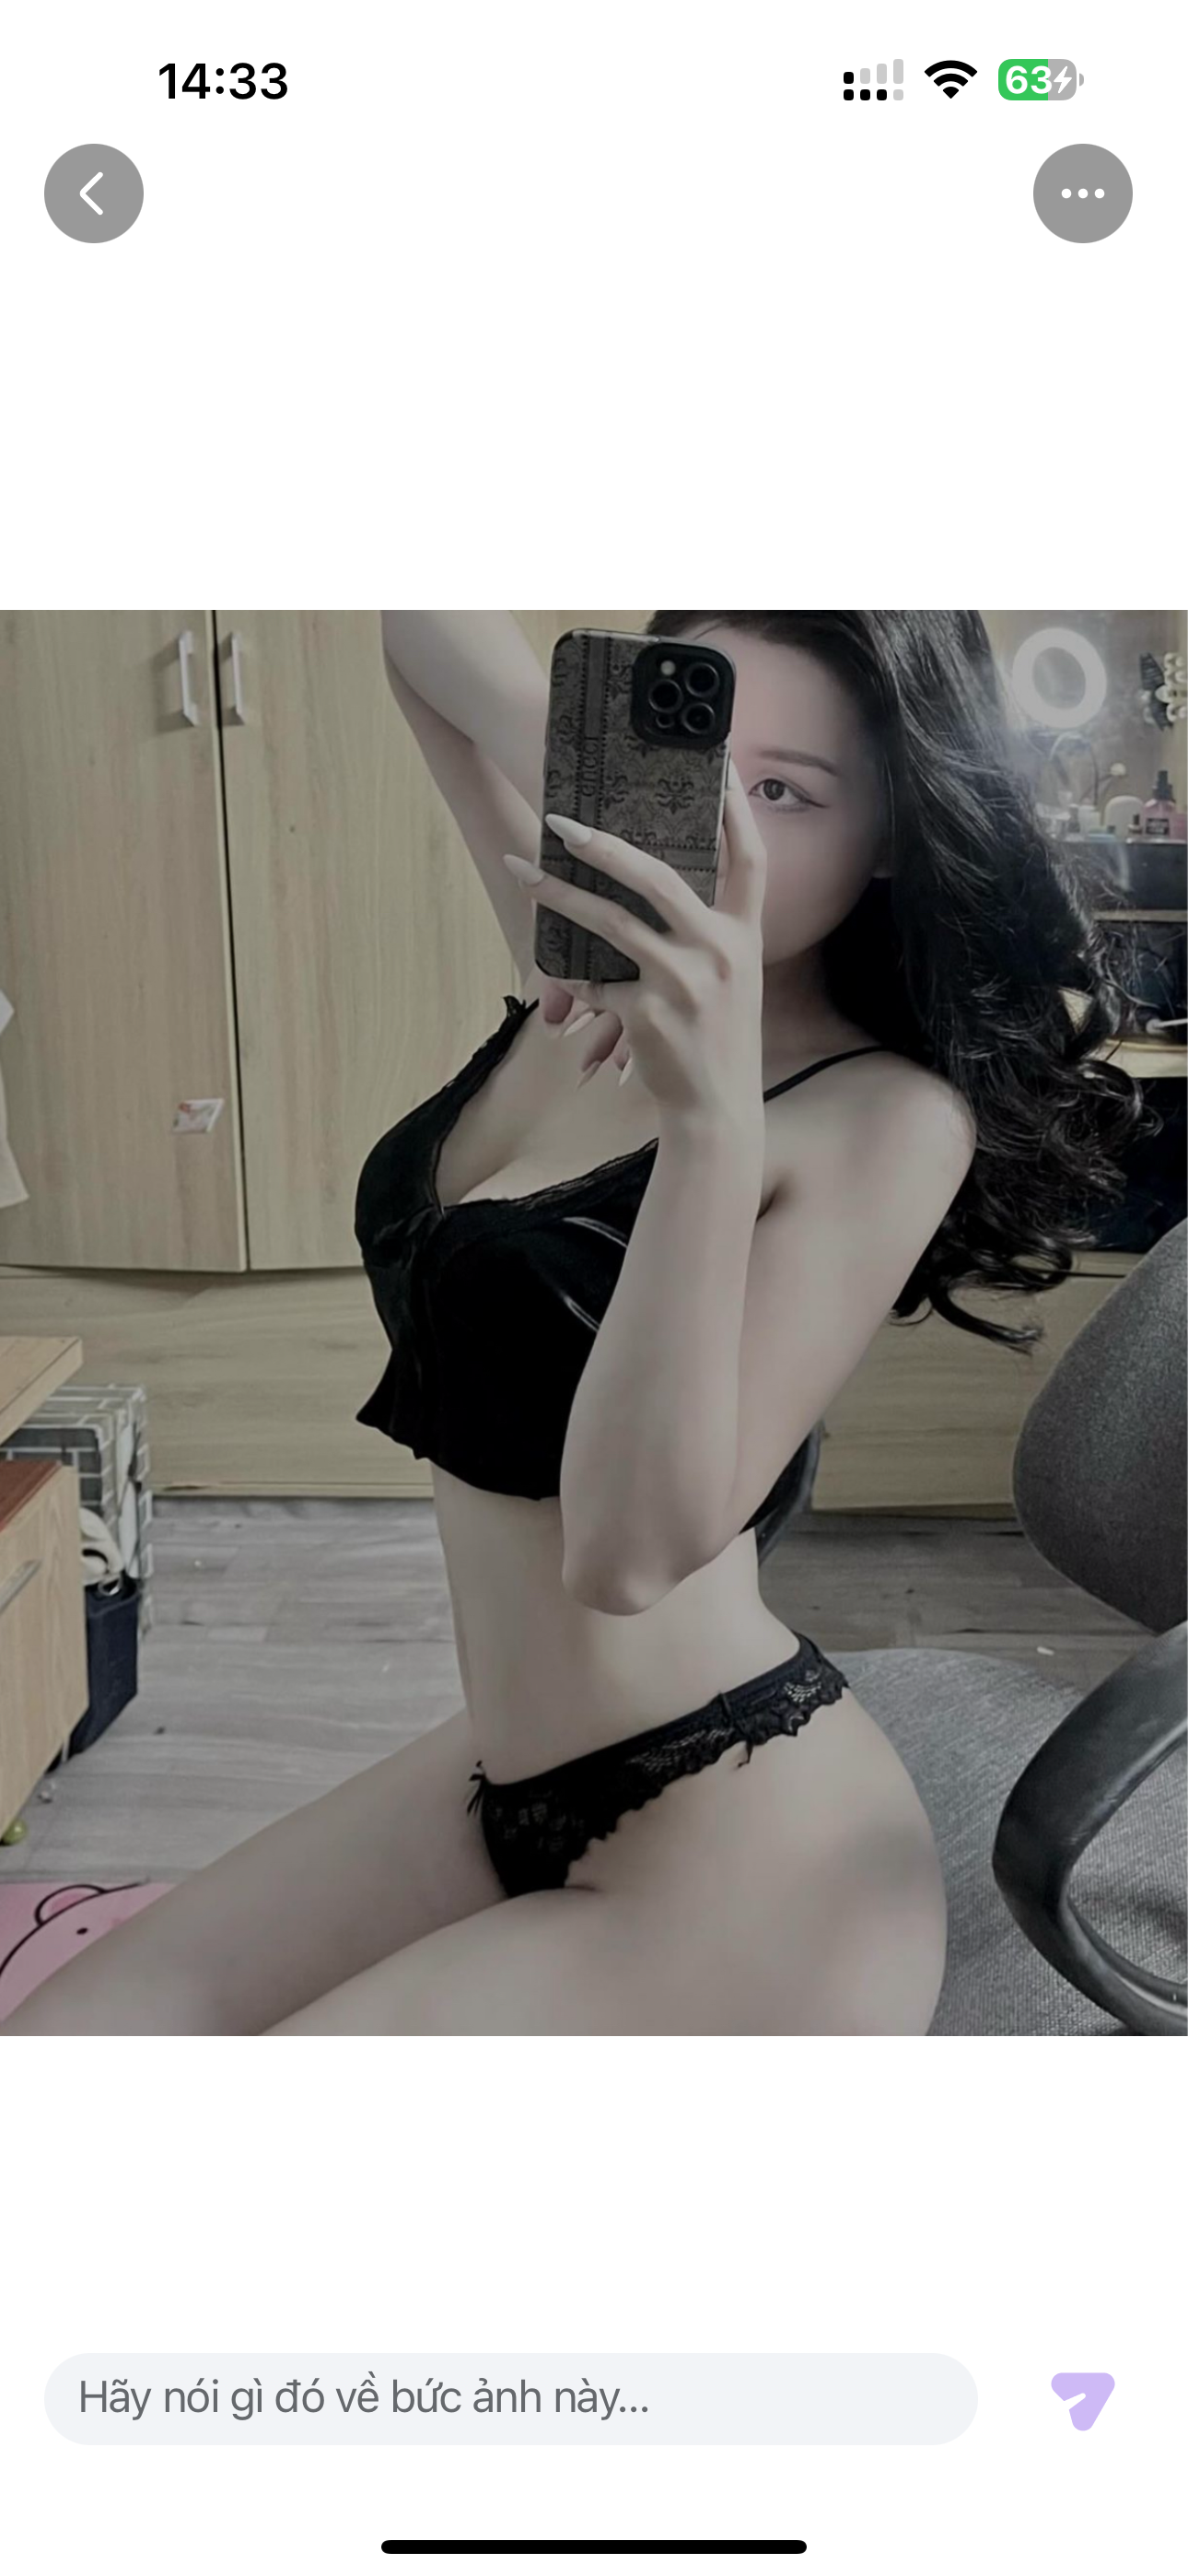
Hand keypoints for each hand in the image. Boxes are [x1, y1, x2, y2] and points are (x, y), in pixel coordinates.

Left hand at [501, 763, 767, 1125]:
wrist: (716, 1106)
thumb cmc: (718, 1037)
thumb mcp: (730, 978)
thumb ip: (705, 932)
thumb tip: (651, 883)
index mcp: (744, 934)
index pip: (749, 857)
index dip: (737, 808)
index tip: (720, 761)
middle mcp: (719, 950)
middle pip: (657, 877)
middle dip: (604, 845)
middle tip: (562, 822)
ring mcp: (683, 982)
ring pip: (610, 923)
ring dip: (560, 894)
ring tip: (523, 871)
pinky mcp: (648, 1013)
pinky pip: (597, 982)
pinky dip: (581, 983)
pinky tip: (569, 988)